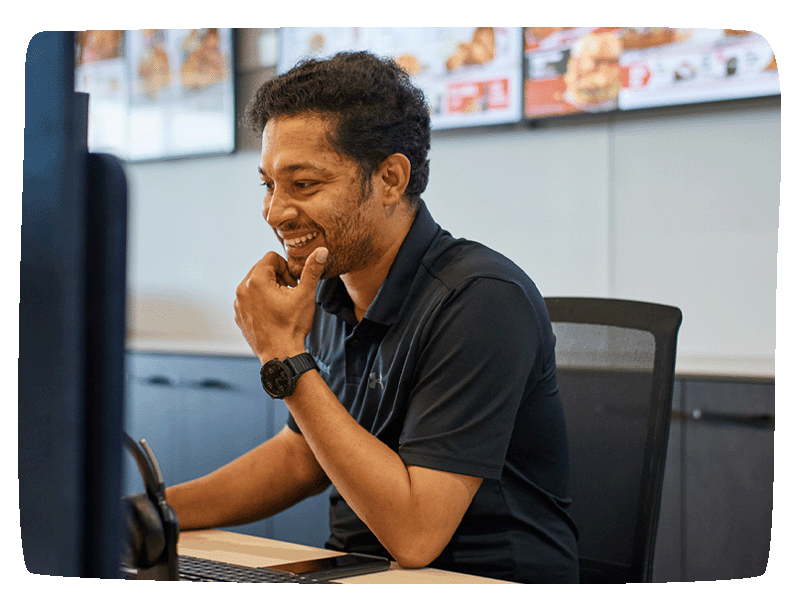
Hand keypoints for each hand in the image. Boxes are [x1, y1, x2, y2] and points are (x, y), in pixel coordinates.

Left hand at [234, 247, 328, 362]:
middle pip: (262, 269)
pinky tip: (272, 314)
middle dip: (277, 277)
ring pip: (255, 283)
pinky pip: (249, 298)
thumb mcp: (305, 294)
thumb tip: (321, 250)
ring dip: (269, 288)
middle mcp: (242, 289)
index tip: (293, 284)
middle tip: (289, 293)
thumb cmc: (292, 325)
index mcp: (256, 280)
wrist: (281, 354)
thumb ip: (311, 270)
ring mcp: (239, 303)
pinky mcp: (239, 314)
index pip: (271, 257)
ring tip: (281, 304)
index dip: (286, 268)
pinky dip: (260, 301)